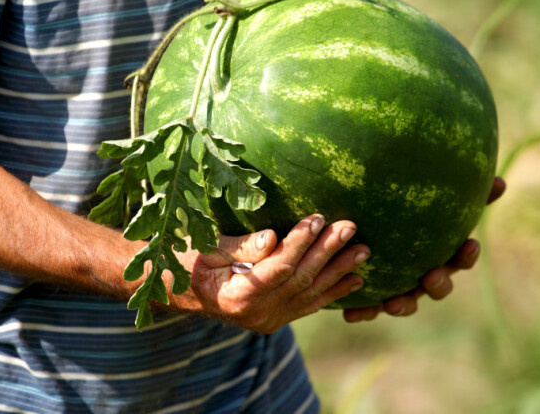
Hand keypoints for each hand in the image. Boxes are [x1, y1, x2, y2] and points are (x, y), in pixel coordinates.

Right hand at [177, 215, 368, 333]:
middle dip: (327, 251)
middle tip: (349, 227)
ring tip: (363, 251)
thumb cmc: (184, 260)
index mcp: (236, 297)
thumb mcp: (203, 248)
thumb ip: (237, 245)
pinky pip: (308, 305)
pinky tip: (354, 280)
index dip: (299, 242)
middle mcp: (256, 314)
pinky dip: (333, 292)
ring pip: (310, 293)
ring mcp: (268, 321)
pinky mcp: (276, 320)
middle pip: (300, 280)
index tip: (318, 218)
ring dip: (339, 271)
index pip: (278, 267)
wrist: (175, 291)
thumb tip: (271, 238)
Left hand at [342, 176, 506, 322]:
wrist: (369, 236)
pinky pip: (370, 309)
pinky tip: (349, 313)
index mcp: (442, 254)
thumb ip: (462, 191)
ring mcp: (403, 290)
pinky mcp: (376, 299)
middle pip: (439, 286)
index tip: (469, 245)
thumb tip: (502, 180)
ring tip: (392, 303)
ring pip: (408, 303)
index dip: (468, 255)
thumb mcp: (432, 200)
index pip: (462, 258)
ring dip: (403, 305)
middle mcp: (425, 276)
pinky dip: (363, 313)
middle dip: (438, 284)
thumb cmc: (410, 215)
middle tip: (431, 275)